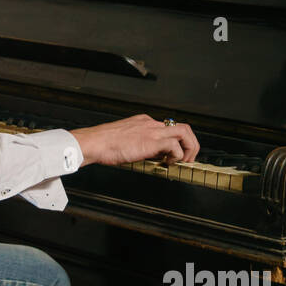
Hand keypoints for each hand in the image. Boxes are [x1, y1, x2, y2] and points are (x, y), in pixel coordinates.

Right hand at [70, 113, 199, 168]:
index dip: (177, 143)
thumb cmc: (104, 144)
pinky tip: (168, 163)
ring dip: (189, 149)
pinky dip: (177, 156)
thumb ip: (140, 144)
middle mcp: (151, 123)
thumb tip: (150, 156)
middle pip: (183, 127)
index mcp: (144, 122)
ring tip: (183, 161)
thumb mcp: (125, 140)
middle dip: (190, 144)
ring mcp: (152, 131)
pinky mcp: (151, 141)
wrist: (94, 142)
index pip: (169, 128)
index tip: (174, 155)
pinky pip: (175, 146)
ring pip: (185, 132)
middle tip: (187, 158)